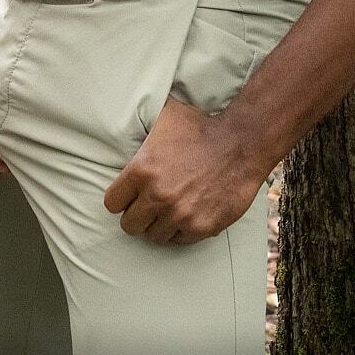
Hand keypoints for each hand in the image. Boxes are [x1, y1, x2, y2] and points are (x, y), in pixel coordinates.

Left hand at [103, 96, 268, 244]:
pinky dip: (181, 231)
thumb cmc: (201, 127)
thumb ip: (140, 121)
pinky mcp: (201, 227)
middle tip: (148, 206)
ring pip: (153, 236)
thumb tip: (122, 114)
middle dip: (137, 215)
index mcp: (142, 170)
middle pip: (129, 225)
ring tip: (168, 211)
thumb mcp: (165, 115)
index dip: (120, 199)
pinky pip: (179, 241)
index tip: (129, 196)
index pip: (112, 203)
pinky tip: (186, 215)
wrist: (242, 143)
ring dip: (159, 225)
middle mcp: (157, 195)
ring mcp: (180, 214)